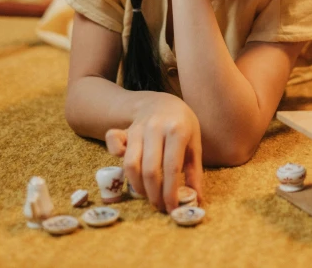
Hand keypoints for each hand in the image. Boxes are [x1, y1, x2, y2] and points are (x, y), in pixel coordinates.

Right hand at [105, 92, 201, 212]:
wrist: (162, 102)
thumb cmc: (182, 125)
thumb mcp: (194, 143)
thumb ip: (195, 171)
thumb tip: (197, 200)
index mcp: (177, 130)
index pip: (172, 168)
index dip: (170, 192)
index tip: (171, 209)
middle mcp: (156, 128)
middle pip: (150, 170)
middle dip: (153, 194)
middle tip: (159, 206)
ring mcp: (138, 128)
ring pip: (131, 164)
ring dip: (137, 186)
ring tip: (147, 194)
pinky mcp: (125, 130)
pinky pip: (114, 145)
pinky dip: (117, 161)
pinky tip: (129, 174)